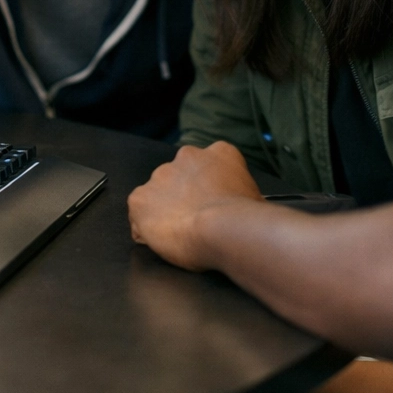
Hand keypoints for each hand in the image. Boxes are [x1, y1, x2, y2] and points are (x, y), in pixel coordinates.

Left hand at [127, 142, 262, 270]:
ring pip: (158, 195)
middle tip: (195, 220)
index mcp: (219, 153)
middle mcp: (187, 156)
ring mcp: (160, 176)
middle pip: (180, 177)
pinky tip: (163, 240)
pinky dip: (146, 227)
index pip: (208, 166)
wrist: (224, 229)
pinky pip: (138, 214)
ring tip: (180, 233)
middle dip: (183, 196)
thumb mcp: (254, 195)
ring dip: (165, 210)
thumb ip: (240, 191)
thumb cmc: (245, 218)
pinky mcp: (140, 198)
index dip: (208, 188)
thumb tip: (245, 208)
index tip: (211, 204)